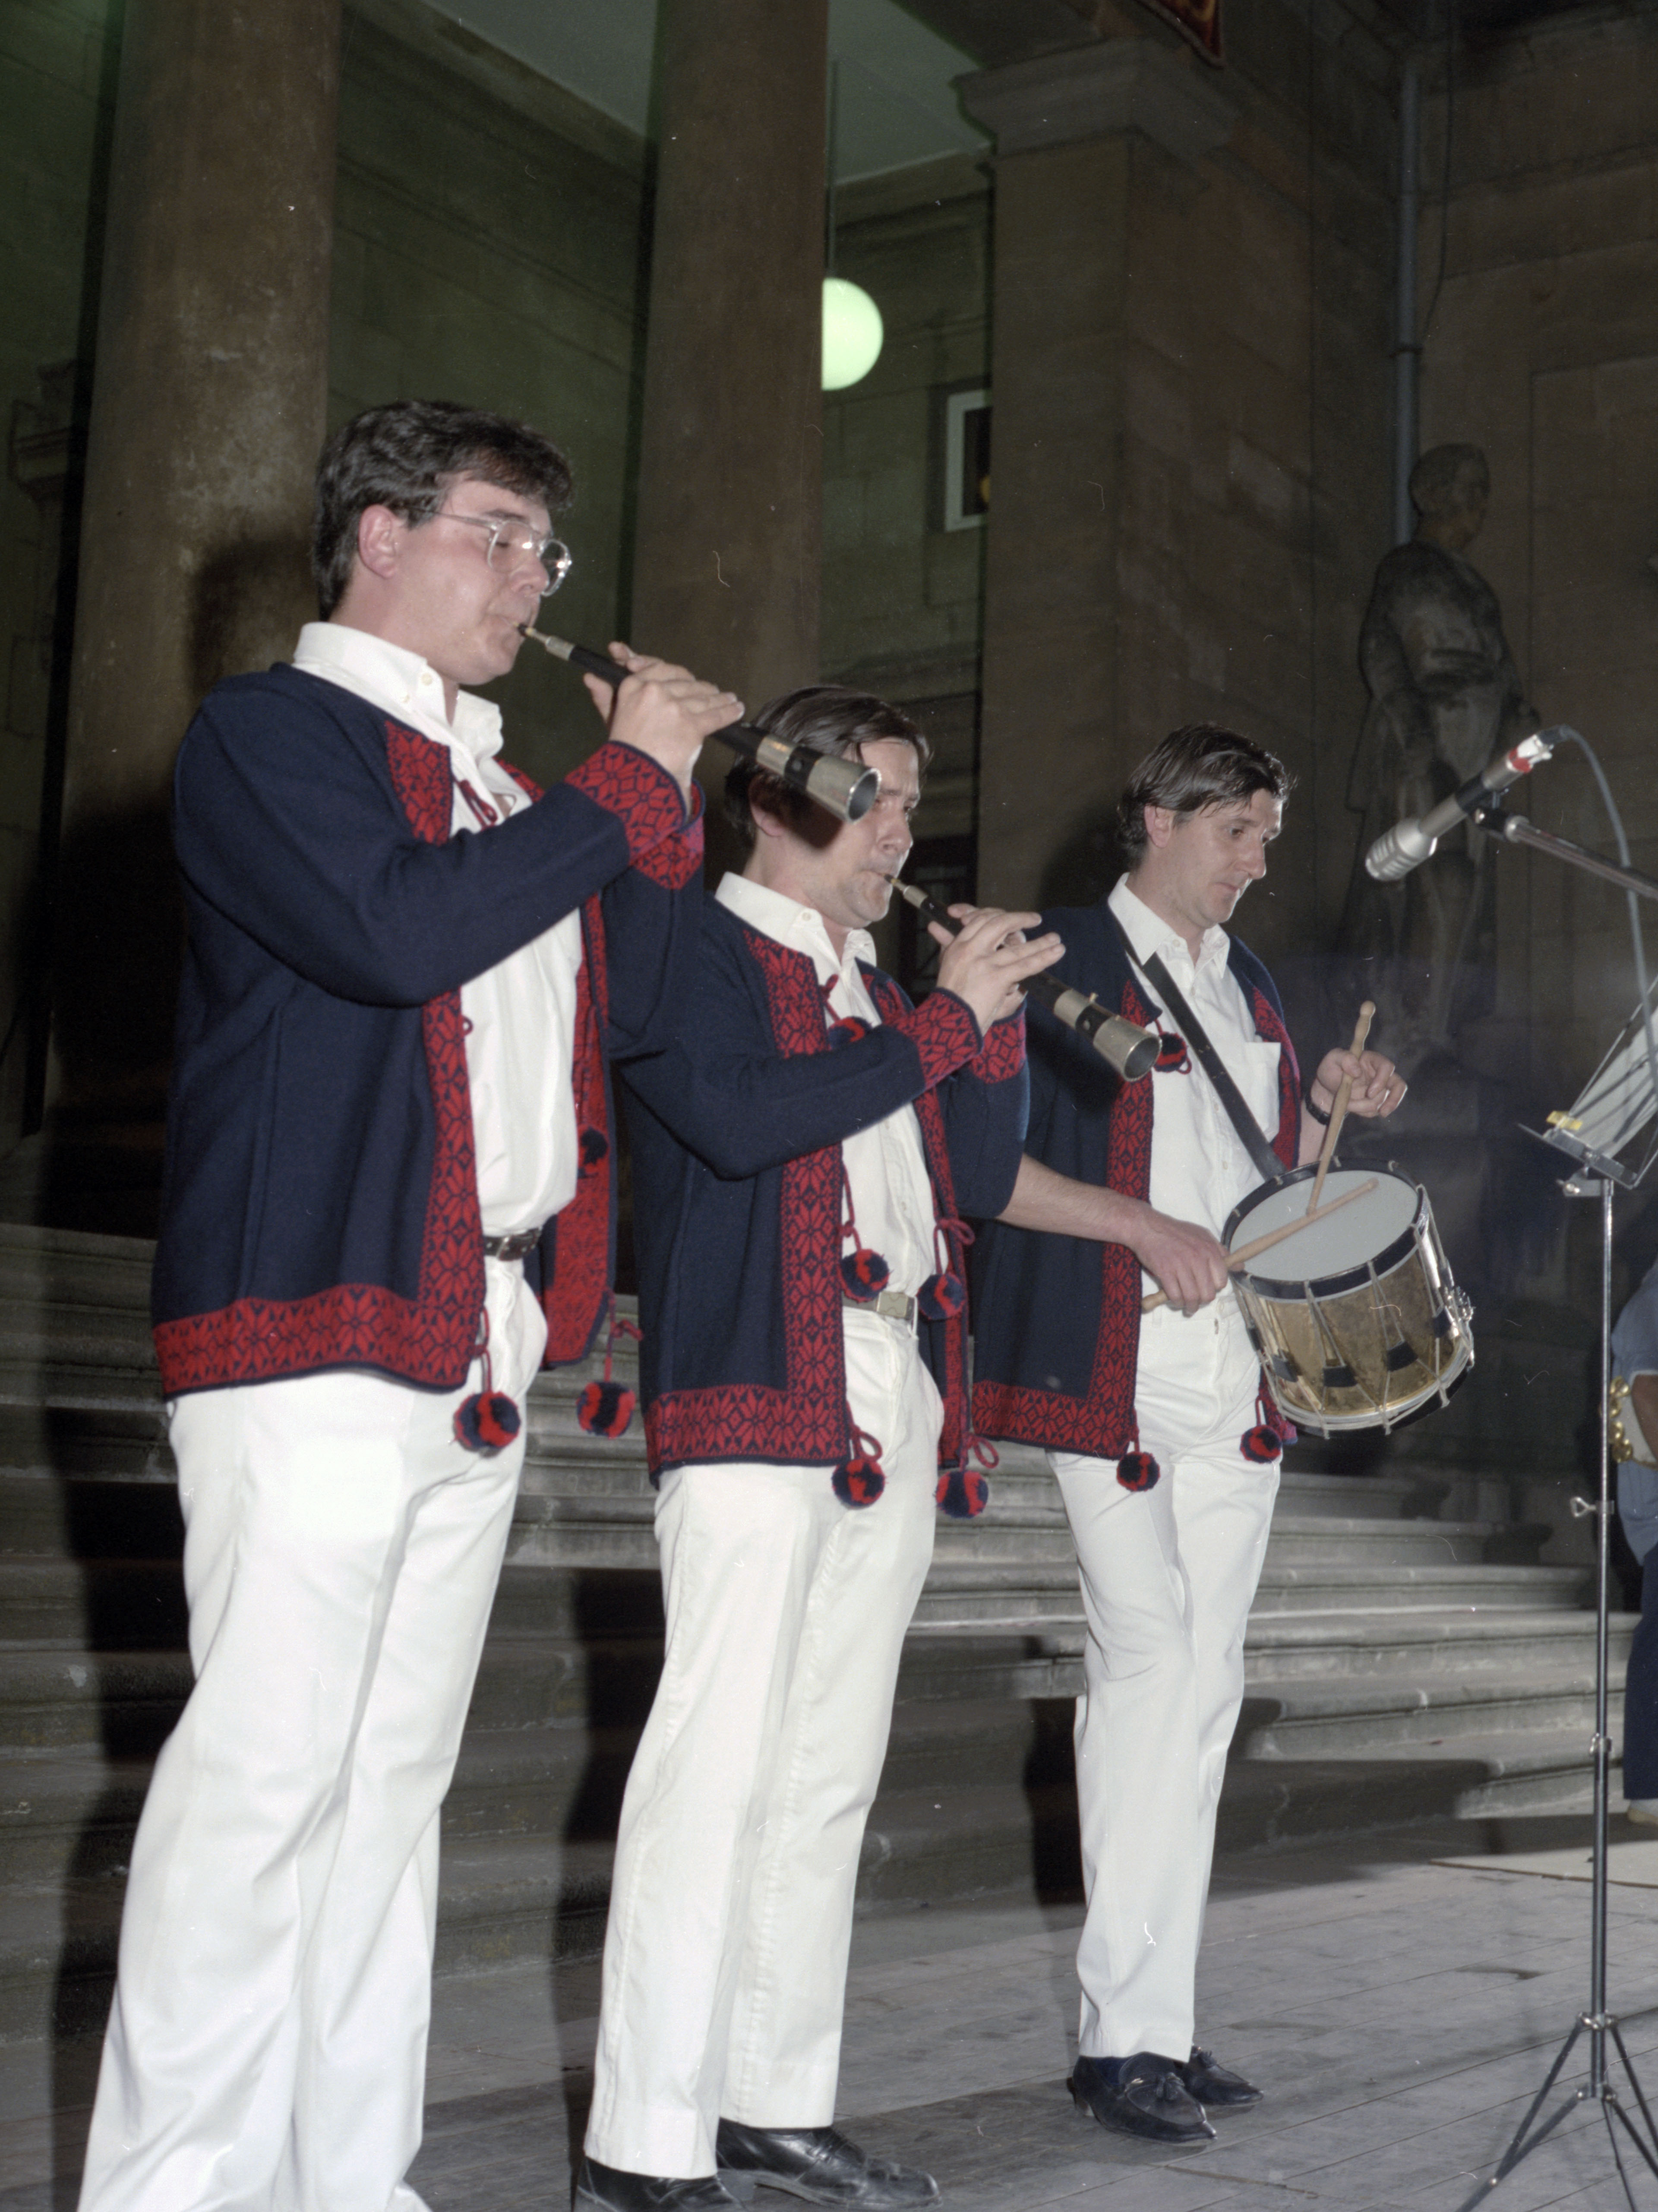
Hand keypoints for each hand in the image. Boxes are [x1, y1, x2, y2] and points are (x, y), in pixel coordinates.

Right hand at [585, 642, 741, 801]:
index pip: (658, 669)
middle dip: (700, 687)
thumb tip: (590, 677)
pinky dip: (729, 712)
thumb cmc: (623, 754)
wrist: (632, 780)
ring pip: (703, 697)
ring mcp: (674, 706)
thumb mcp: (610, 722)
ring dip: (719, 698)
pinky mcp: (691, 724)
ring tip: (728, 699)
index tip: (684, 676)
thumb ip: (604, 697)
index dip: (673, 672)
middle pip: (685, 681)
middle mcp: (653, 691)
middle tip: (711, 691)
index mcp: (632, 687)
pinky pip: (715, 714)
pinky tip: (736, 708)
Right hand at [931, 905, 1064, 1032]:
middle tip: (1035, 919)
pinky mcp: (996, 978)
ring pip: (1017, 946)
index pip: (980, 920)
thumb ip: (947, 943)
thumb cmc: (949, 998)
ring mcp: (984, 963)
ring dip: (1041, 942)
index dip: (998, 914)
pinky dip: (1044, 958)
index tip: (1012, 918)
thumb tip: (936, 926)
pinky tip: (1057, 952)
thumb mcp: (945, 965)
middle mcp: (970, 949)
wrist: (947, 1022)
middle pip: (999, 924)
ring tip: (1056, 938)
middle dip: (1020, 919)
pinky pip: (1025, 965)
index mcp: (958, 946)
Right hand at [1123, 1198, 1231, 1314]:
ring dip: (1190, 1306)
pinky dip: (1176, 1302)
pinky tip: (1175, 1299)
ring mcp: (1180, 1265)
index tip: (1207, 1288)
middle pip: (1207, 1294)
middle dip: (1202, 1301)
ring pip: (1191, 1298)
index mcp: (1209, 1250)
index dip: (1214, 1288)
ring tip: (1187, 1306)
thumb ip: (1221, 1252)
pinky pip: (1175, 1296)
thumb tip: (1239, 1266)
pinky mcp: (1164, 1271)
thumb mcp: (1203, 1236)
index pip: (1221, 1281)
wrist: (1148, 1227)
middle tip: (1196, 1301)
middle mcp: (1197, 1258)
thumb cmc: (1175, 1232)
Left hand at [1308, 1047, 1405, 1121]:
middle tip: (1382, 1112)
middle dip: (1393, 1100)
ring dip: (1366, 1107)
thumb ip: (1344, 1059)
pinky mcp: (1376, 1101)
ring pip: (1385, 1101)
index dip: (1381, 1080)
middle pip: (1399, 1085)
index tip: (1369, 1092)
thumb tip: (1357, 1070)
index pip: (1387, 1067)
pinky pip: (1376, 1110)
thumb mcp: (1332, 1059)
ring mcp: (1380, 1089)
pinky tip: (1352, 1106)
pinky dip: (1363, 1112)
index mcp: (1372, 1060)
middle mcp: (1380, 1074)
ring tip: (1349, 1104)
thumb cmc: (1331, 1070)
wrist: (1326, 1087)